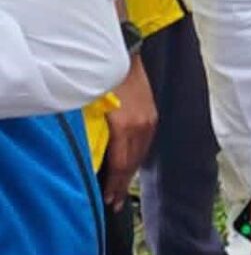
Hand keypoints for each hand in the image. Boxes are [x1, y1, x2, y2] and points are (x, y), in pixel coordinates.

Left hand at [103, 54, 157, 210]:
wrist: (124, 52)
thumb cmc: (103, 80)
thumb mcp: (93, 110)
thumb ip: (96, 137)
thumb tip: (93, 160)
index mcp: (126, 126)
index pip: (121, 165)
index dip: (115, 184)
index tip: (108, 200)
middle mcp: (142, 125)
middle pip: (133, 163)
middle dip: (123, 184)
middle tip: (115, 202)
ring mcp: (150, 118)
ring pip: (142, 153)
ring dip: (132, 171)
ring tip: (123, 186)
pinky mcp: (153, 112)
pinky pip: (147, 141)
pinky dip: (139, 155)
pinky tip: (132, 161)